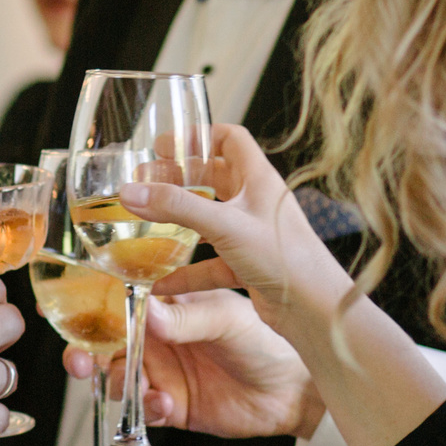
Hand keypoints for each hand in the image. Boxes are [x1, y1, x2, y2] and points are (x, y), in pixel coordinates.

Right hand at [67, 288, 320, 439]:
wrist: (292, 391)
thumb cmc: (266, 340)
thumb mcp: (227, 317)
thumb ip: (186, 319)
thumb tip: (146, 312)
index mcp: (167, 305)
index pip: (118, 301)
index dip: (89, 306)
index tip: (63, 311)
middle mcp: (157, 338)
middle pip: (105, 343)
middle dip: (83, 352)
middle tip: (79, 361)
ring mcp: (161, 373)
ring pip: (117, 377)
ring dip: (117, 382)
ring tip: (137, 385)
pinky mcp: (170, 405)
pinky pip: (141, 409)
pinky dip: (145, 408)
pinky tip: (163, 403)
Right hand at [127, 127, 350, 335]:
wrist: (314, 309)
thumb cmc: (284, 257)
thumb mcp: (225, 224)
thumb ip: (176, 206)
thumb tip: (130, 190)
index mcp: (259, 179)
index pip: (230, 139)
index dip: (199, 137)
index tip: (166, 146)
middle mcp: (256, 203)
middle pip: (214, 178)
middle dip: (179, 178)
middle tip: (146, 182)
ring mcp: (251, 235)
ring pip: (209, 219)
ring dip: (179, 220)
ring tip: (146, 221)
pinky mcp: (247, 266)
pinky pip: (209, 262)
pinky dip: (186, 269)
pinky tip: (160, 281)